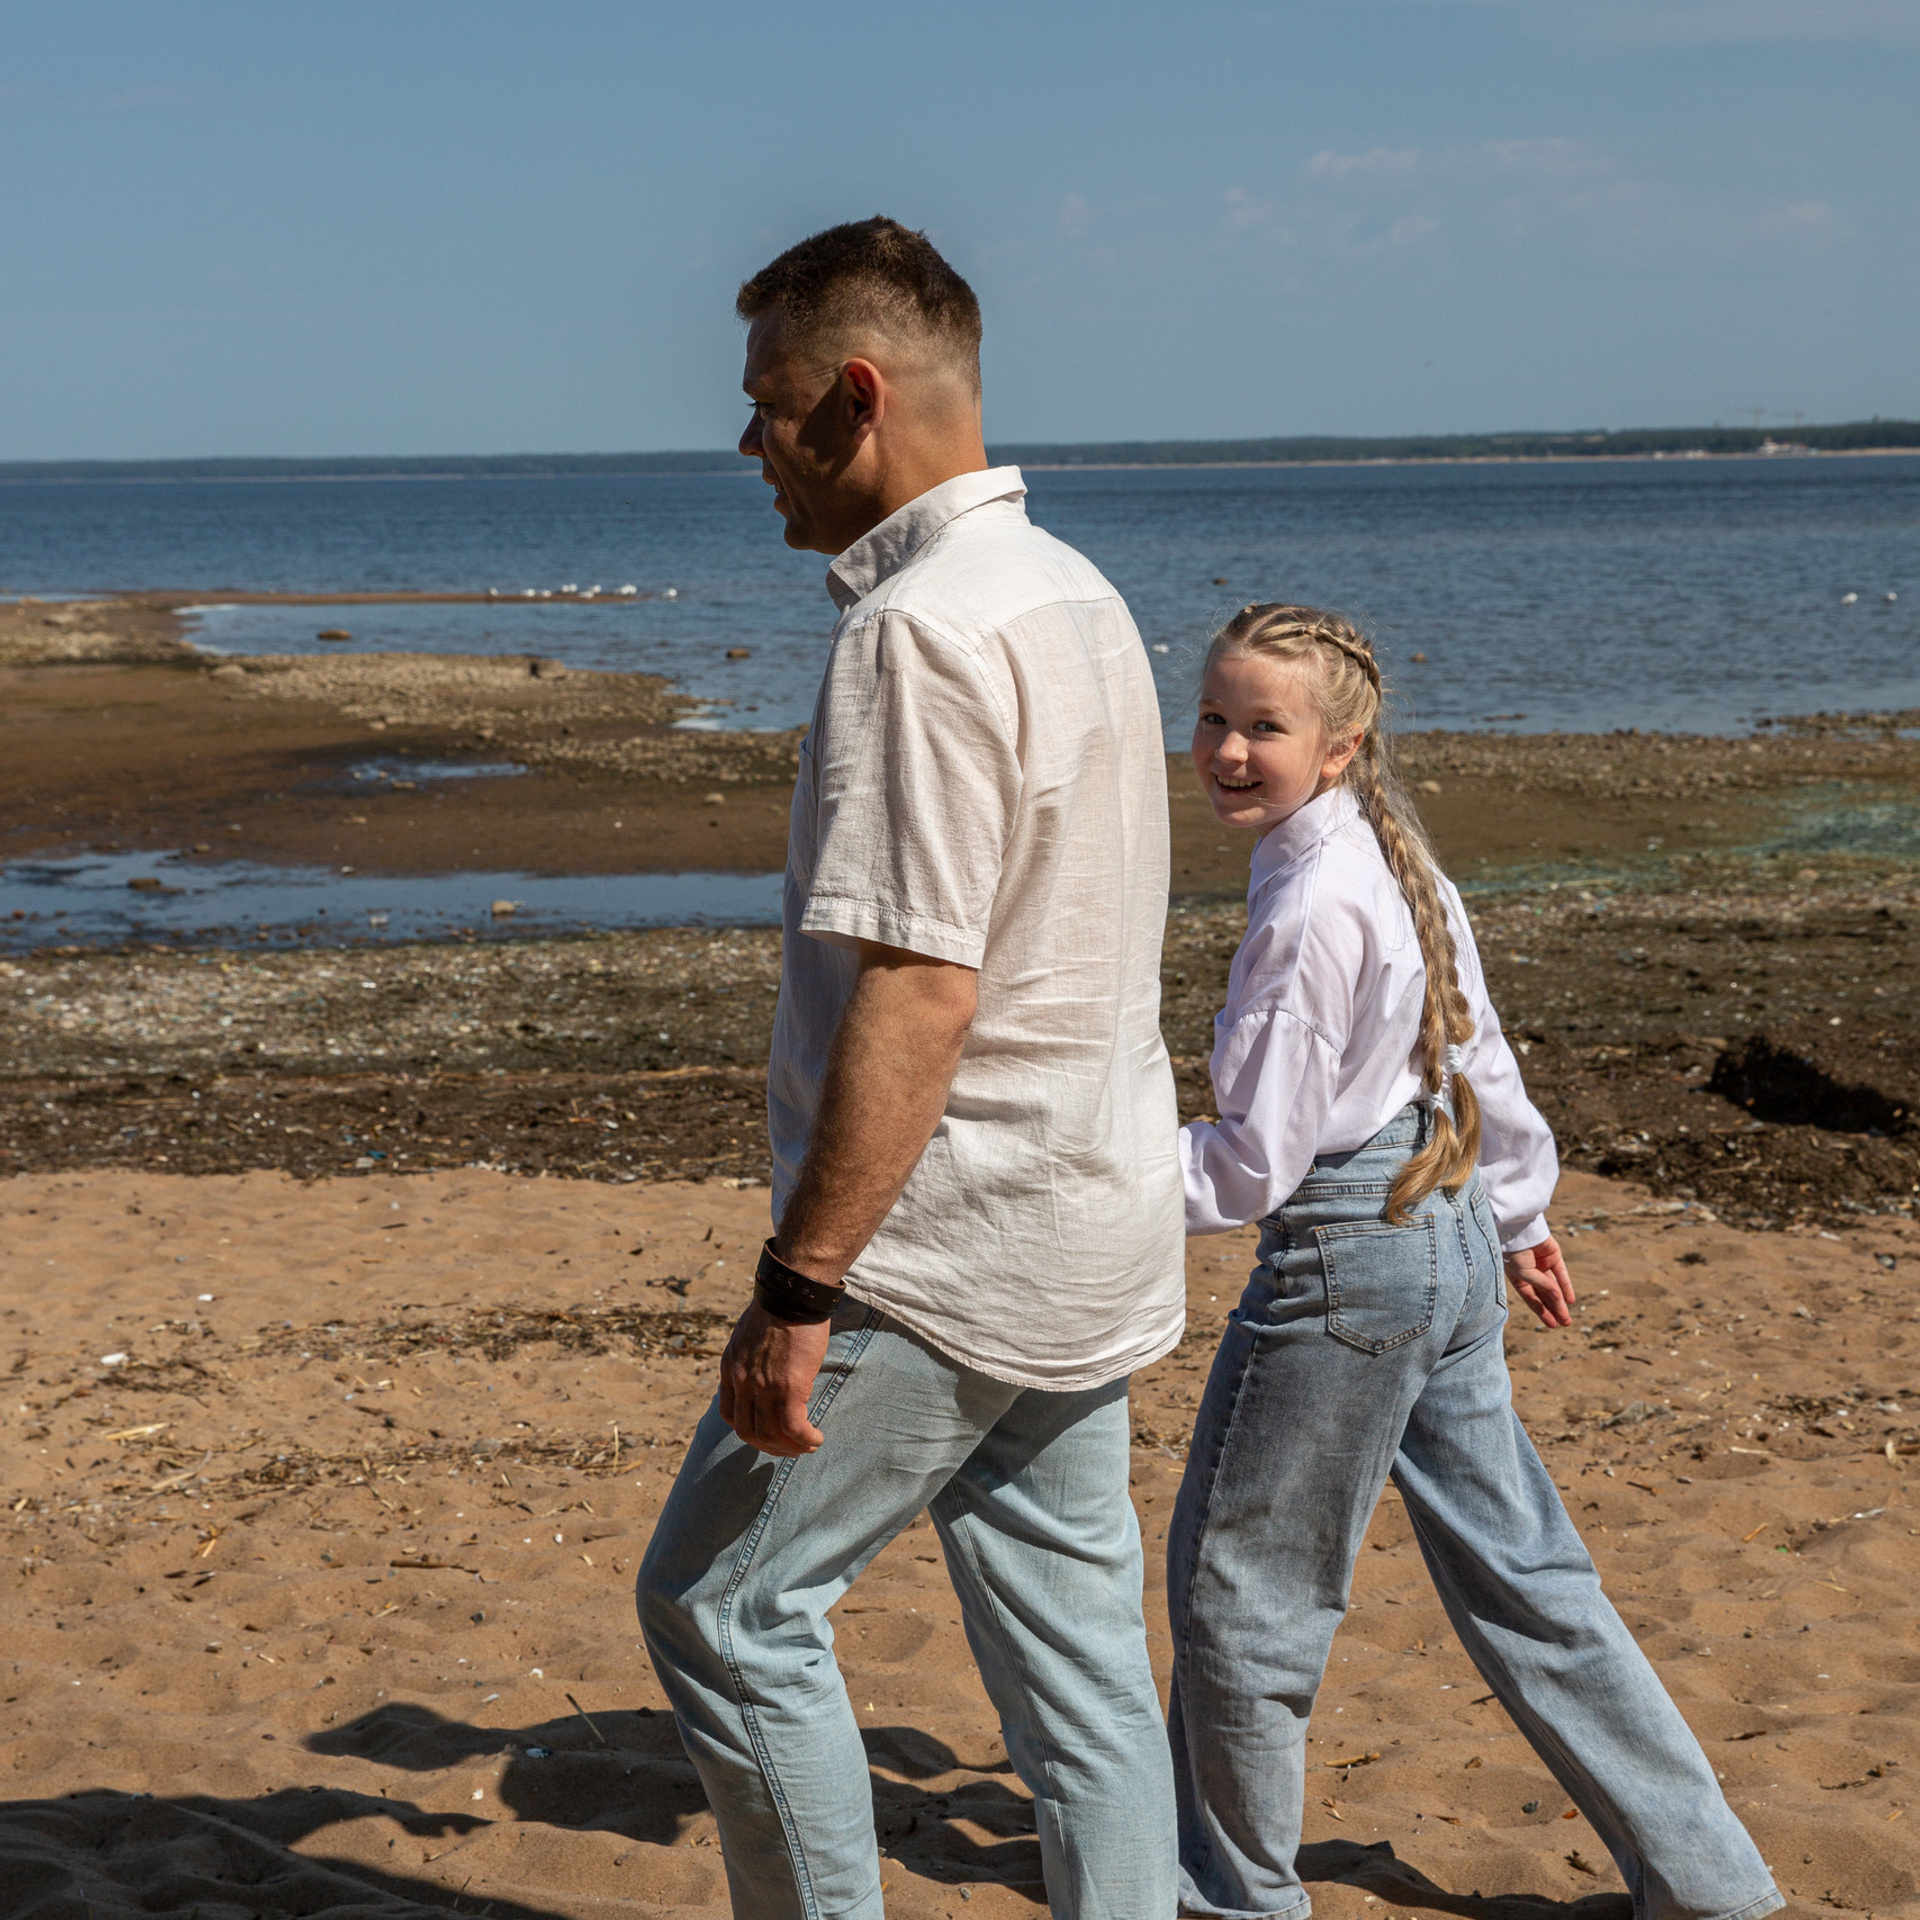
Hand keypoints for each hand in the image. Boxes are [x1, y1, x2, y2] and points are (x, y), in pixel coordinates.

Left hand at [718, 1301, 832, 1456]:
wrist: (792, 1295)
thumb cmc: (778, 1307)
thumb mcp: (748, 1335)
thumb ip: (749, 1357)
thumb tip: (761, 1367)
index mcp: (730, 1369)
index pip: (730, 1415)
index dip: (748, 1430)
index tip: (766, 1433)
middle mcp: (742, 1383)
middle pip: (749, 1432)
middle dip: (770, 1446)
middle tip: (789, 1447)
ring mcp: (764, 1387)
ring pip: (772, 1435)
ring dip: (790, 1447)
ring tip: (807, 1446)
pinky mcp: (790, 1388)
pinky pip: (794, 1427)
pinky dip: (806, 1439)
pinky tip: (816, 1439)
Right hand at [1504, 1235, 1573, 1328]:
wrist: (1517, 1228)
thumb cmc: (1513, 1252)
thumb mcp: (1524, 1274)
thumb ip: (1542, 1286)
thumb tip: (1559, 1298)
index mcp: (1518, 1278)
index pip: (1532, 1299)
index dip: (1542, 1312)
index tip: (1552, 1325)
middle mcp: (1530, 1272)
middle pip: (1545, 1295)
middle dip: (1554, 1309)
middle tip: (1565, 1323)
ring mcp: (1542, 1264)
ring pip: (1554, 1287)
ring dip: (1561, 1302)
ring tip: (1568, 1316)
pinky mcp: (1553, 1255)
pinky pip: (1562, 1274)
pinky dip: (1567, 1286)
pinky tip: (1570, 1300)